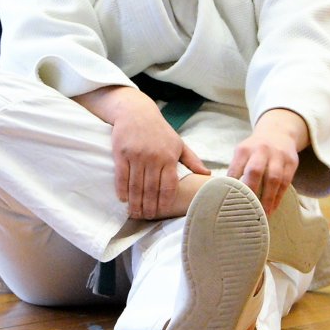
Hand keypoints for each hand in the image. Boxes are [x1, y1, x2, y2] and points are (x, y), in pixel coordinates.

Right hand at [109, 92, 207, 219]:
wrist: (136, 112)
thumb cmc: (159, 130)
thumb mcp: (178, 143)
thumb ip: (192, 160)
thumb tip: (207, 175)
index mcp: (169, 157)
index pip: (169, 186)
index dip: (165, 201)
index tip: (162, 212)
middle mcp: (154, 157)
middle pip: (151, 189)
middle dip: (149, 206)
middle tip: (146, 217)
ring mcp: (137, 155)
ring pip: (136, 185)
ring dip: (135, 202)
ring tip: (135, 213)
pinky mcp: (122, 153)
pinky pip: (122, 176)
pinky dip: (122, 190)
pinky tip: (123, 199)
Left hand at [229, 130, 298, 213]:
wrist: (279, 133)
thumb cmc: (255, 150)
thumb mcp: (243, 153)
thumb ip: (236, 169)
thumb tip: (223, 194)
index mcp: (244, 149)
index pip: (236, 169)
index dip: (232, 186)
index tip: (228, 202)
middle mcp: (261, 150)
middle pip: (255, 171)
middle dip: (250, 191)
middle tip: (245, 210)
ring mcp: (278, 156)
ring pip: (273, 178)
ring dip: (267, 198)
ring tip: (262, 214)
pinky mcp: (291, 162)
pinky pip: (285, 182)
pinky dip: (278, 197)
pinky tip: (272, 208)